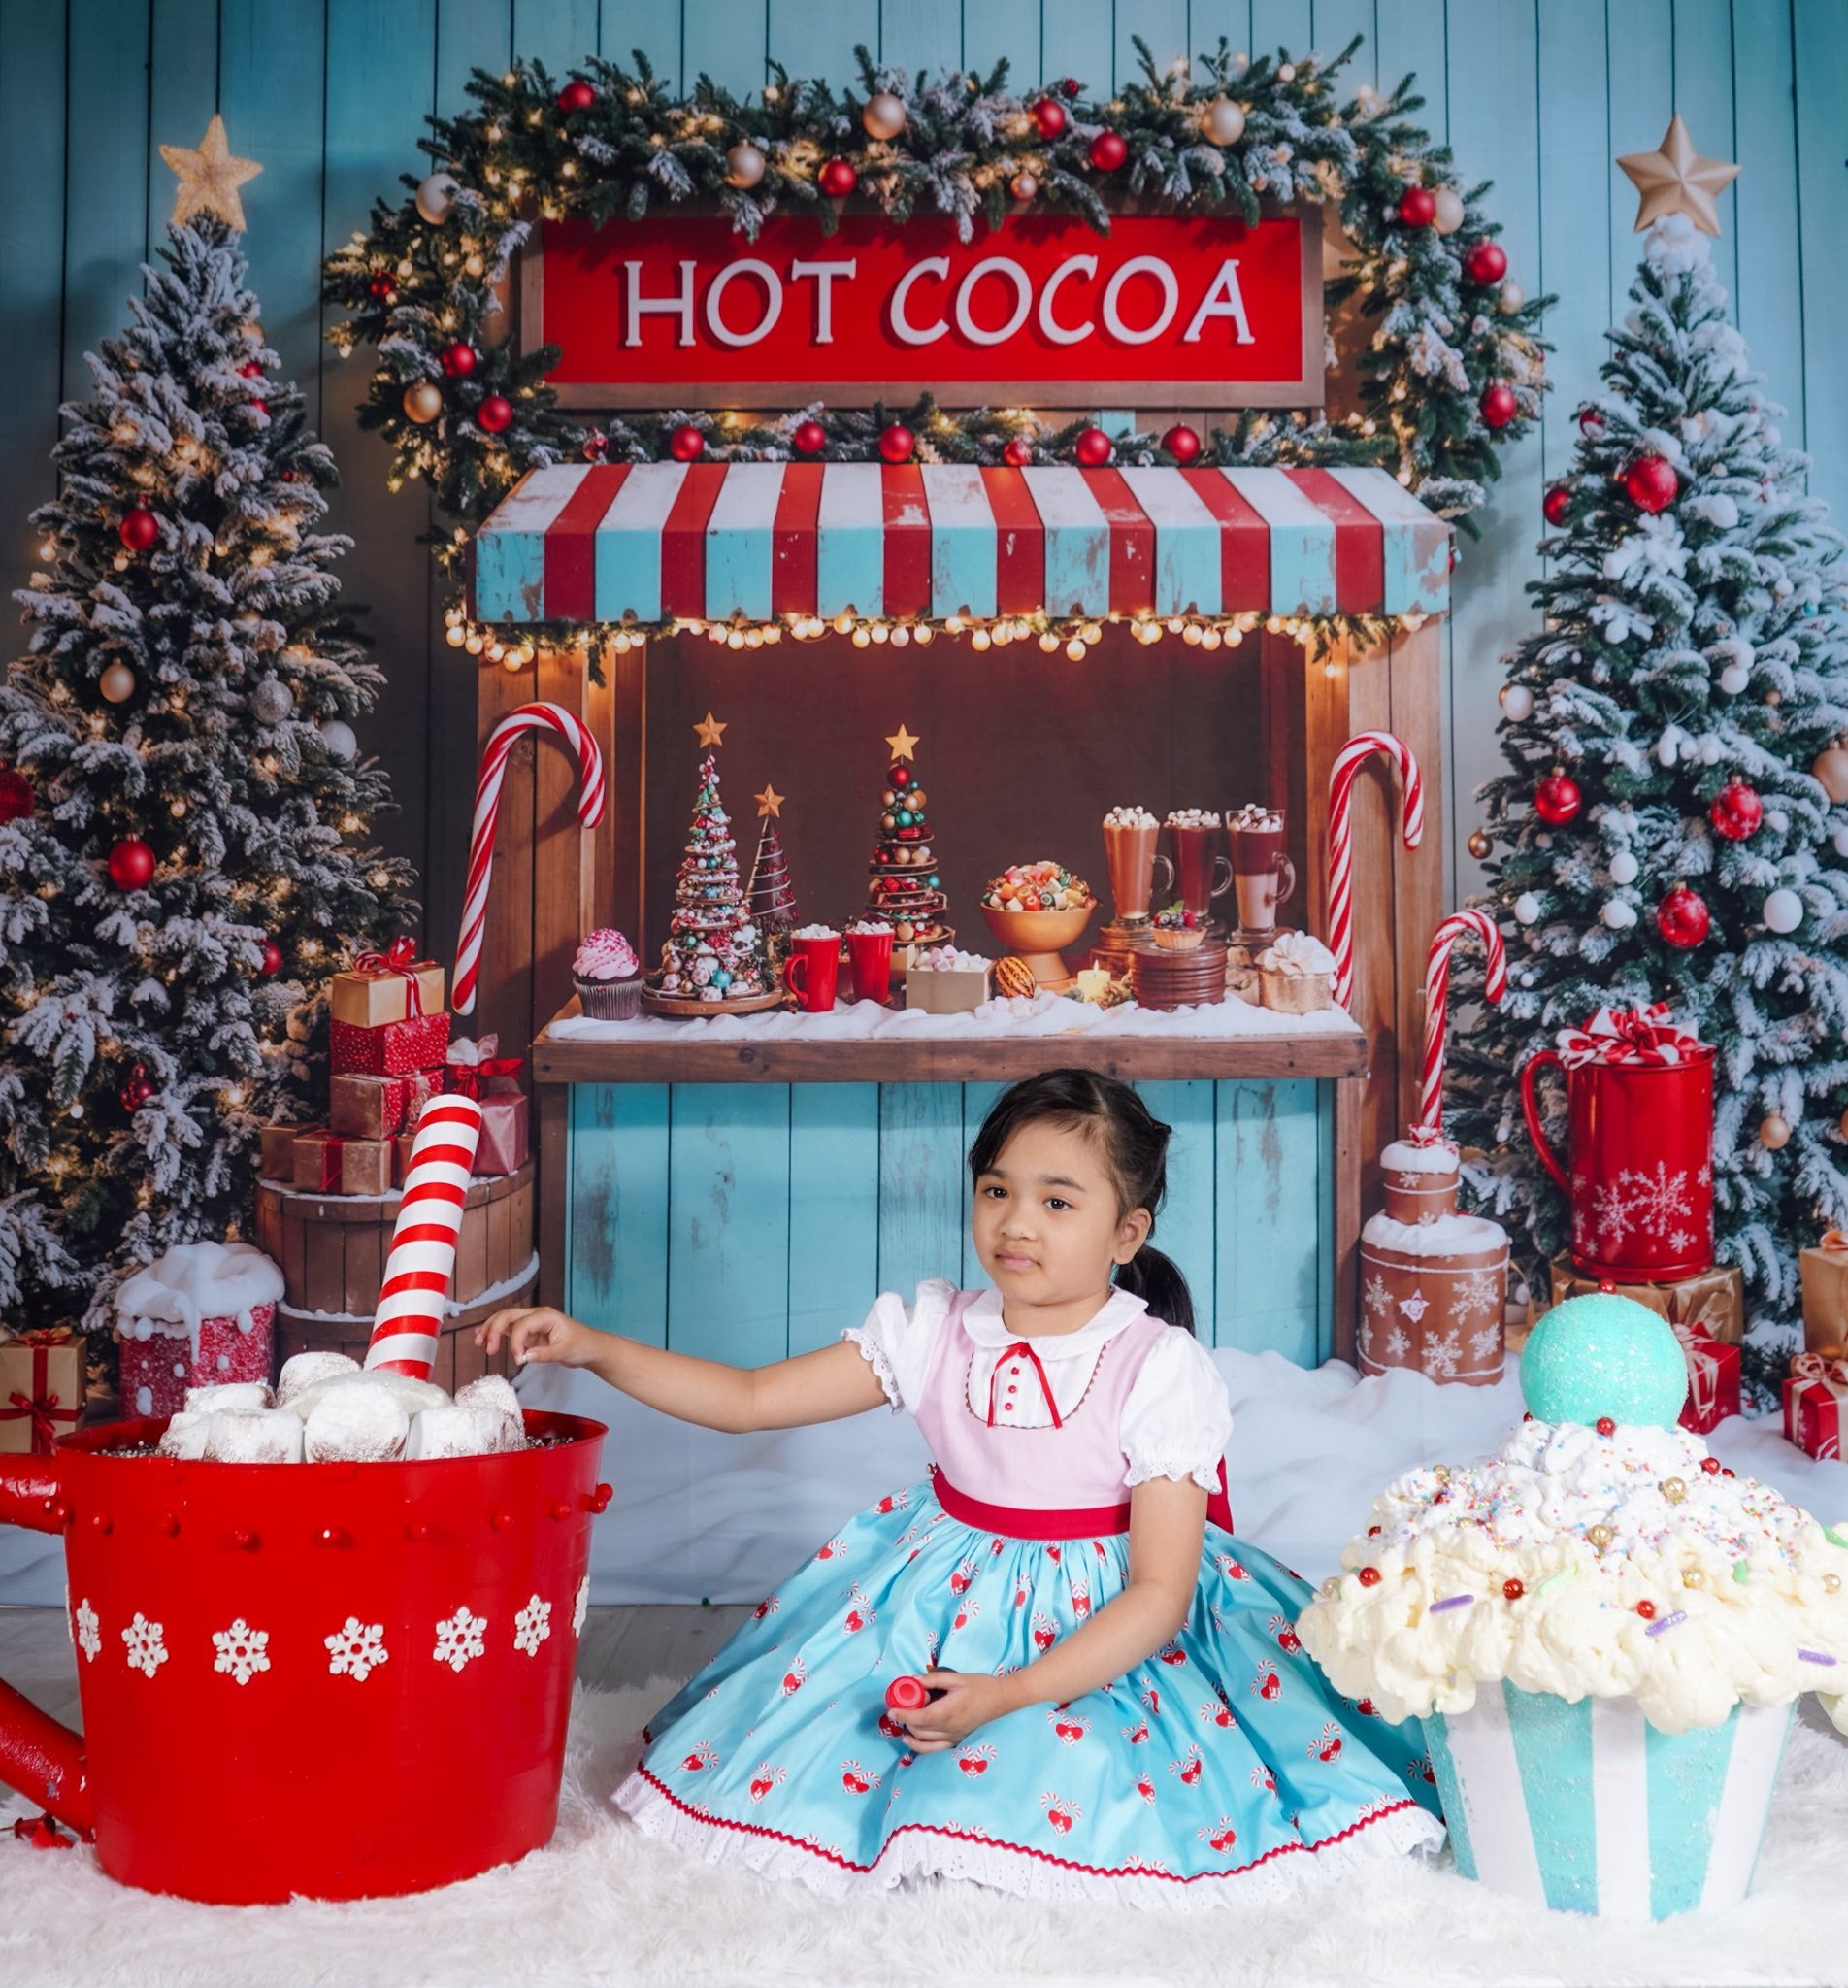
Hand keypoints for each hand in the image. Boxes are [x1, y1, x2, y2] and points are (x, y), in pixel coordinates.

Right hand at [474, 1305, 597, 1367]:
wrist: (591, 1347)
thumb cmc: (582, 1345)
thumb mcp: (565, 1351)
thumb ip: (544, 1354)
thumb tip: (524, 1356)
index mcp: (546, 1316)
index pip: (522, 1325)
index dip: (515, 1342)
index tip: (518, 1360)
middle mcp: (537, 1315)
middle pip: (508, 1316)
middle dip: (494, 1330)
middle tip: (488, 1349)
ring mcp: (532, 1322)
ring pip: (506, 1320)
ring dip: (491, 1329)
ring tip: (479, 1342)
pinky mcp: (530, 1332)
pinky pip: (510, 1329)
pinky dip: (497, 1332)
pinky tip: (484, 1337)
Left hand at [895, 1671, 1019, 1751]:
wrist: (1002, 1699)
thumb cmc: (981, 1686)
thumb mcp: (957, 1678)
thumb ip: (933, 1680)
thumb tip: (912, 1680)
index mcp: (949, 1711)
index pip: (919, 1718)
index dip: (903, 1716)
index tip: (891, 1710)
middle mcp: (950, 1728)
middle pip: (919, 1730)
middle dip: (904, 1721)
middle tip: (899, 1707)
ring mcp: (954, 1737)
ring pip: (924, 1742)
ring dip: (910, 1732)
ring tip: (903, 1721)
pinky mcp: (957, 1740)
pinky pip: (934, 1749)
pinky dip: (920, 1746)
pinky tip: (911, 1738)